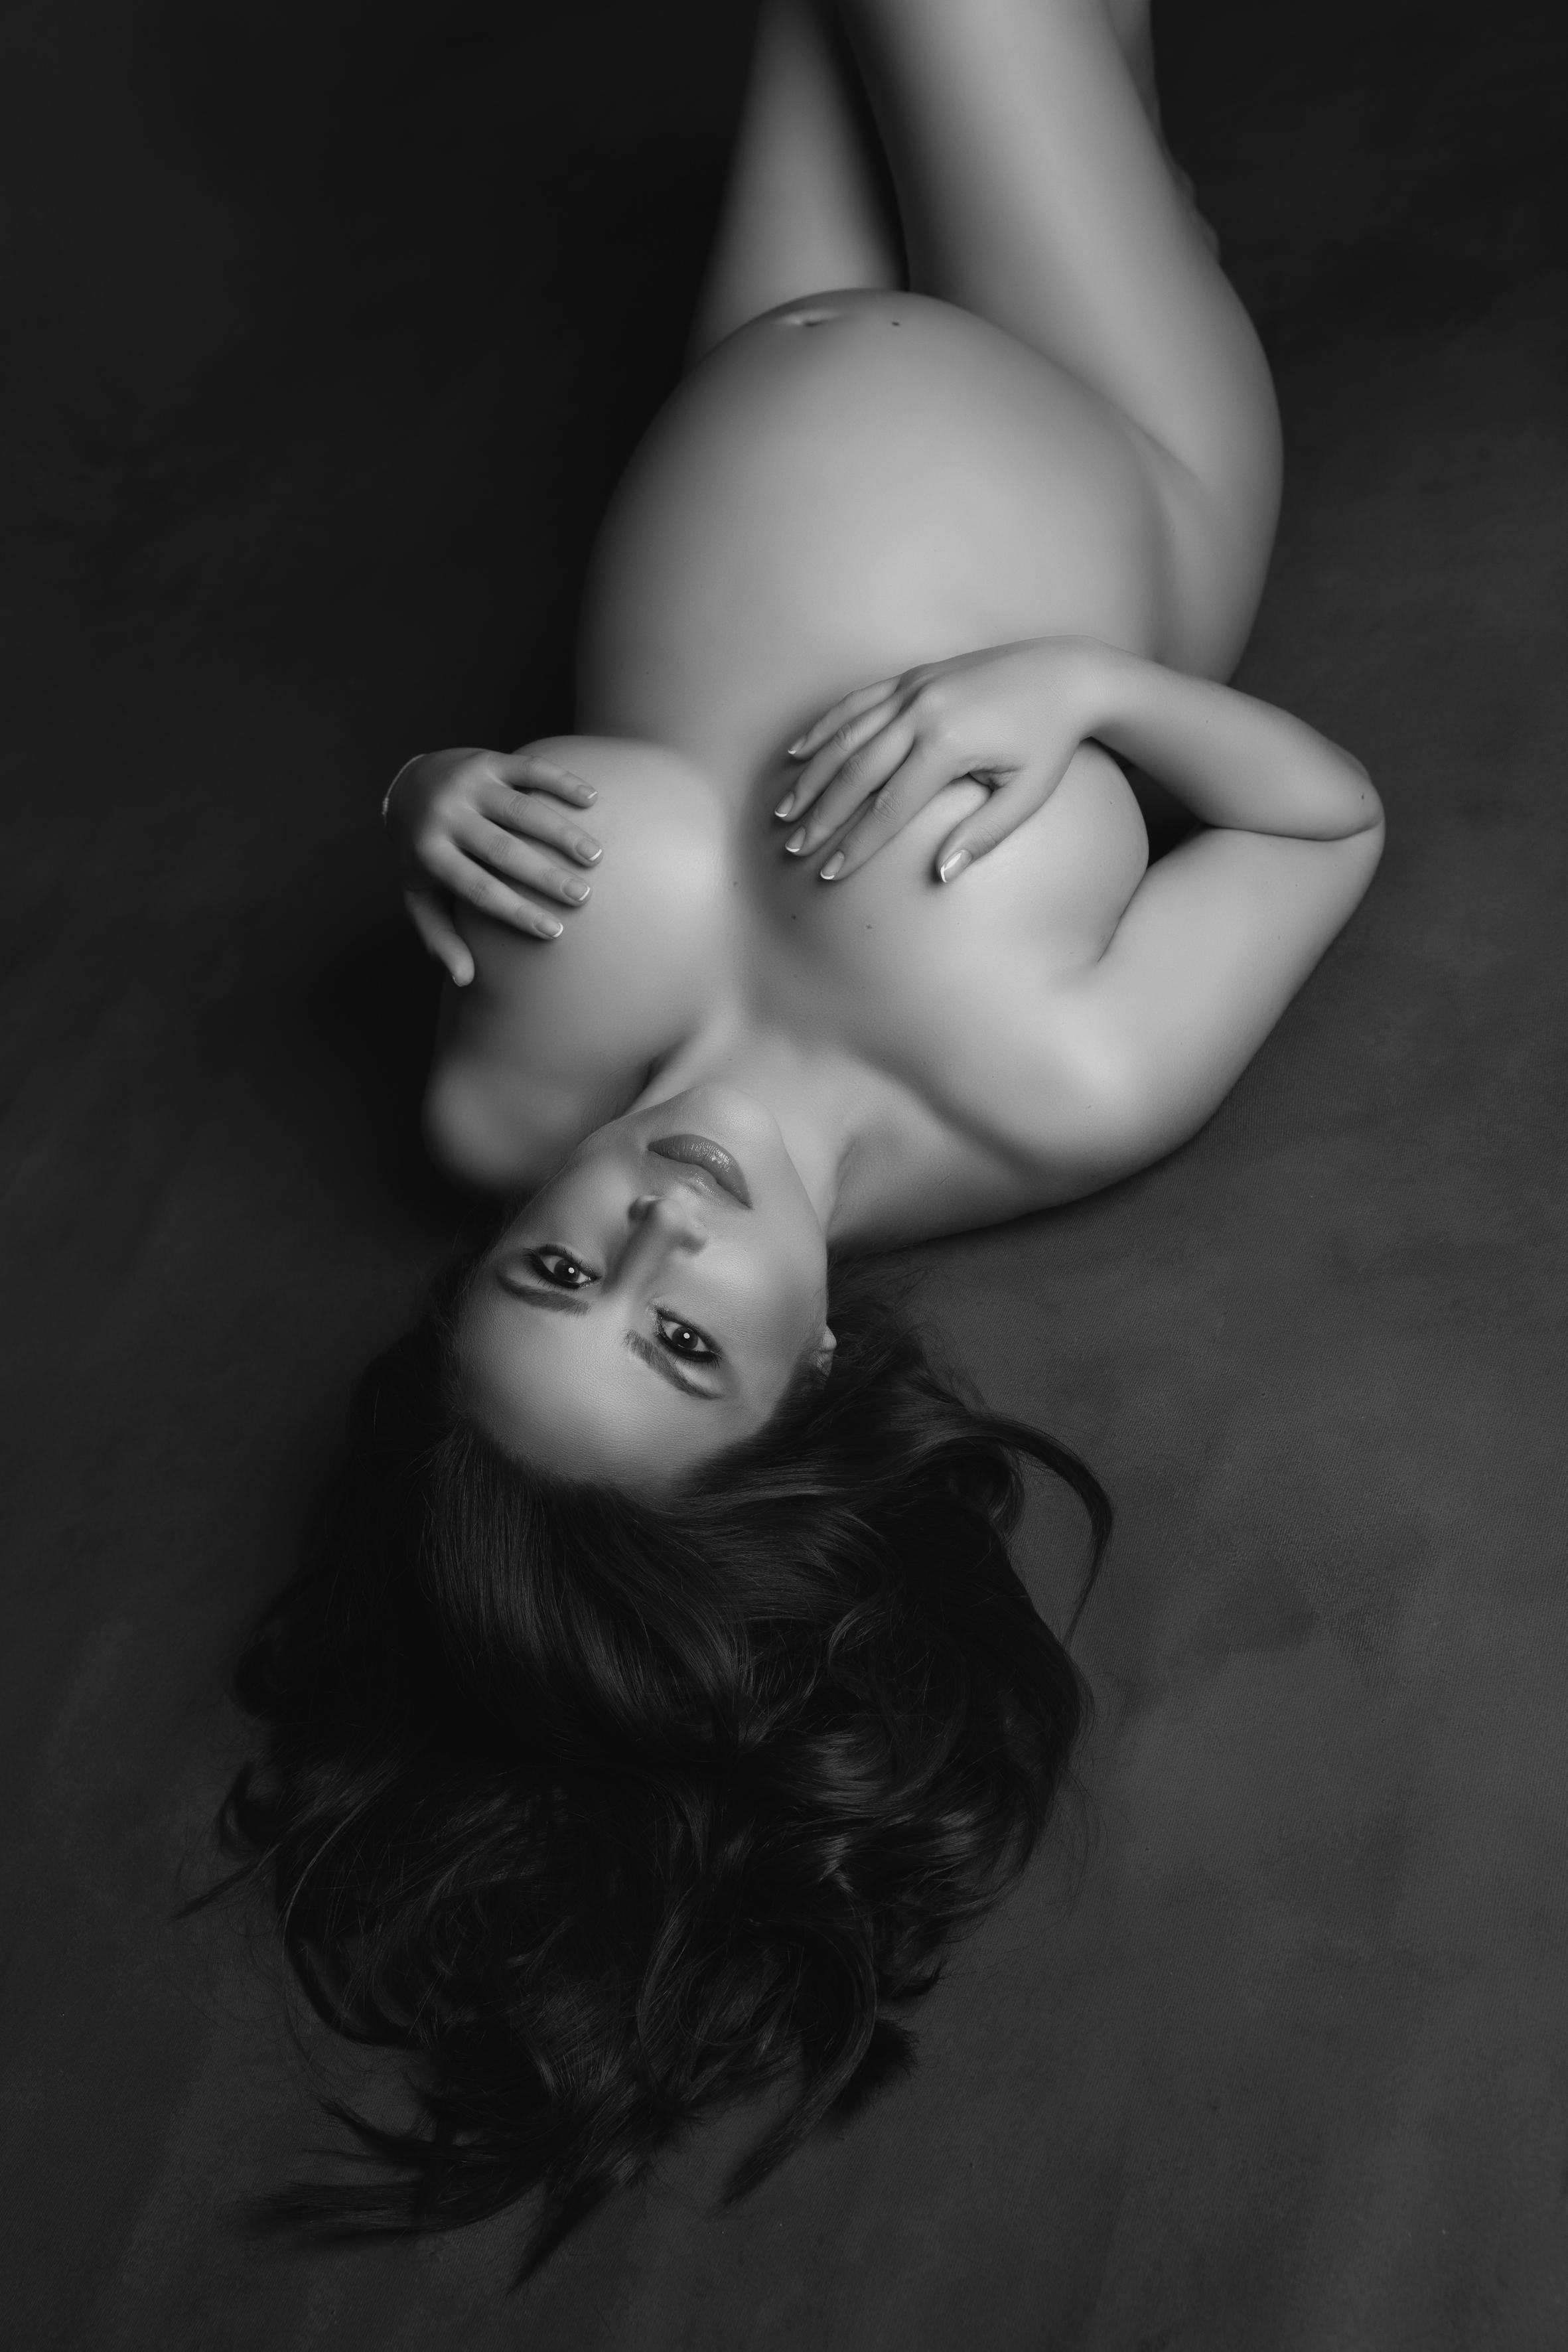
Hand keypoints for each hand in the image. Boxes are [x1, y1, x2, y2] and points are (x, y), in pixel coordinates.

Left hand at [384, 746, 602, 983]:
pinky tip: (591, 799)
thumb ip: (439, 936)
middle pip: (501, 849)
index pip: (477, 888)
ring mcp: (467, 784)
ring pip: (520, 808)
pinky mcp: (487, 760)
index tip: (554, 932)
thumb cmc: (423, 854)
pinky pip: (529, 769)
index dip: (515, 911)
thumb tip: (464, 978)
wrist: (407, 786)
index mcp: (429, 853)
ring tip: (595, 855)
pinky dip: (561, 781)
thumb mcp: (419, 896)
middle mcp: (446, 815)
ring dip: (560, 831)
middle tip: (583, 896)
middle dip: (544, 875)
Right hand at [775, 638, 1101, 884]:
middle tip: (794, 848)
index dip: (858, 843)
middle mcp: (923, 711)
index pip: (891, 807)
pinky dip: (825, 727)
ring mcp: (914, 688)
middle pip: (858, 772)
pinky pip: (857, 702)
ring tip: (785, 809)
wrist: (1066, 674)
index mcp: (950, 742)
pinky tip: (799, 752)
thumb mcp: (1027, 794)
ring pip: (847, 735)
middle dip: (822, 814)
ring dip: (812, 775)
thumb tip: (940, 875)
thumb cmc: (1050, 740)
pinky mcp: (913, 675)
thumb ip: (983, 834)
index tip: (830, 872)